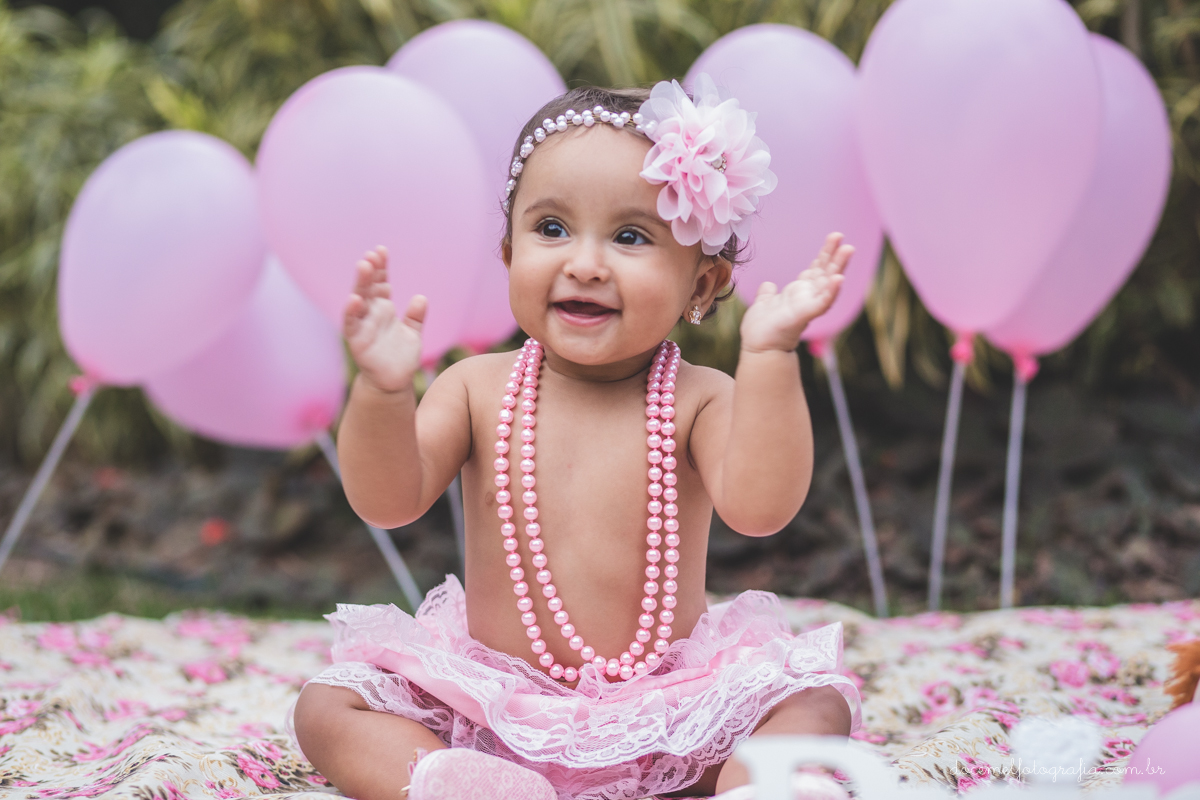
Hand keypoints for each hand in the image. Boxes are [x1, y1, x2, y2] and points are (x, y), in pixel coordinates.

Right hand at [343, 246, 425, 393]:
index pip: (381, 283)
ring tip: (364, 266)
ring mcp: (363, 326)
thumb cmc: (401, 357)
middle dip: (370, 271)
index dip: (381, 268)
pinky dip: (351, 312)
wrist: (393, 382)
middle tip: (372, 254)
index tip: (382, 251)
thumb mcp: (413, 334)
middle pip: (368, 288)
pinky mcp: (357, 341)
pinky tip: (354, 299)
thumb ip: (416, 317)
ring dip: (360, 284)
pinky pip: (352, 324)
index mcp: (383, 309)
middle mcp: (371, 314)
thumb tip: (421, 298)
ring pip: (359, 301)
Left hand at [739, 232, 852, 352]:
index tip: (834, 237)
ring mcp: (808, 306)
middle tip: (843, 237)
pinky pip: (821, 303)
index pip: (816, 269)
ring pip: (827, 284)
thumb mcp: (764, 304)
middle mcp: (807, 297)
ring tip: (848, 249)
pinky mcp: (804, 315)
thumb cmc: (762, 329)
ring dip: (838, 267)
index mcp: (799, 293)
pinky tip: (838, 279)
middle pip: (825, 272)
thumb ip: (768, 294)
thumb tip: (769, 284)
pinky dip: (830, 292)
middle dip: (835, 255)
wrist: (758, 348)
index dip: (825, 254)